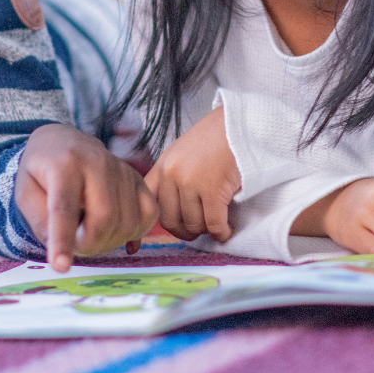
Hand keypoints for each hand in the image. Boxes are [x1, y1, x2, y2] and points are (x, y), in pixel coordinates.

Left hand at [17, 123, 157, 272]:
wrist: (63, 141)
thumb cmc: (41, 171)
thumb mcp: (24, 192)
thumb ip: (39, 220)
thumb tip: (60, 246)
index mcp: (64, 164)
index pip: (64, 207)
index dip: (63, 240)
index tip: (60, 266)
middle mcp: (97, 162)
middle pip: (105, 217)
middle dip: (90, 245)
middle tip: (77, 248)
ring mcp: (122, 169)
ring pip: (128, 220)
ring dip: (110, 242)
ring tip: (92, 237)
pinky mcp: (137, 178)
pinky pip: (149, 212)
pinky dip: (136, 231)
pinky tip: (118, 234)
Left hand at [143, 106, 241, 242]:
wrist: (239, 124)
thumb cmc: (214, 139)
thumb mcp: (182, 154)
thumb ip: (172, 178)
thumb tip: (172, 213)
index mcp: (162, 167)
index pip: (146, 203)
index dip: (140, 228)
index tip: (134, 248)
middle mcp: (172, 175)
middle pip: (170, 222)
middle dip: (185, 231)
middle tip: (197, 230)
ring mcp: (191, 182)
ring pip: (194, 224)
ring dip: (206, 230)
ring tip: (215, 224)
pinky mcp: (213, 188)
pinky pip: (214, 223)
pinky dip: (221, 232)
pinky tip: (226, 230)